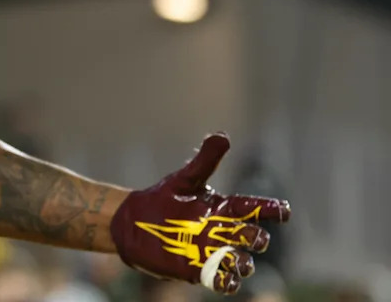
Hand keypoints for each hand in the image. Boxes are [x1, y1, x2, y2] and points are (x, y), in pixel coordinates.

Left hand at [109, 133, 290, 294]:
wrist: (134, 222)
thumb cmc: (163, 198)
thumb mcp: (185, 179)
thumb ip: (205, 160)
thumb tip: (223, 136)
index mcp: (224, 208)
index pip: (256, 209)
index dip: (273, 210)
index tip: (283, 211)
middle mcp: (223, 231)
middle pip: (253, 238)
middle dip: (257, 238)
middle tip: (252, 236)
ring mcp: (212, 252)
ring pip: (242, 262)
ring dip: (244, 262)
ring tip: (237, 258)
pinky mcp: (198, 270)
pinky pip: (222, 281)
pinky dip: (228, 282)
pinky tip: (226, 278)